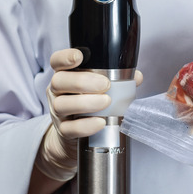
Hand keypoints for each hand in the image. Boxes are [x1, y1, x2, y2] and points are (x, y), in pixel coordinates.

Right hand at [34, 48, 142, 180]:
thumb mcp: (99, 90)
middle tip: (105, 84)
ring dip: (85, 102)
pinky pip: (69, 128)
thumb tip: (136, 76)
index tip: (79, 57)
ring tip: (106, 102)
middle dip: (82, 81)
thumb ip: (118, 80)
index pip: (56, 61)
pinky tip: (100, 122)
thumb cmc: (90, 105)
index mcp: (65, 75)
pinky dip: (86, 125)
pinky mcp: (62, 131)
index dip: (65, 57)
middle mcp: (56, 92)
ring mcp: (57, 112)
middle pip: (58, 81)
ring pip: (61, 104)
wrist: (78, 136)